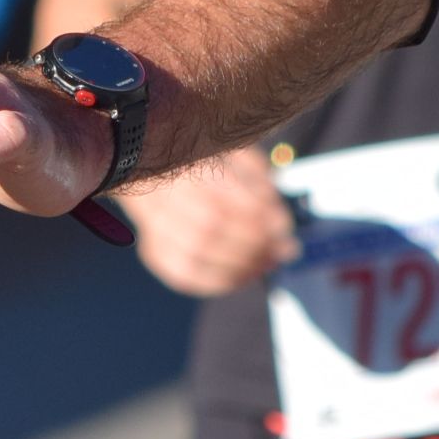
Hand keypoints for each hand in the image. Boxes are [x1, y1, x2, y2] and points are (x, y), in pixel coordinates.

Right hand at [127, 153, 300, 295]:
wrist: (157, 177)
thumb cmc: (201, 165)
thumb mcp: (235, 156)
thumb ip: (259, 184)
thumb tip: (278, 223)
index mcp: (183, 163)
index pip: (223, 195)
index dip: (258, 219)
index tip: (284, 229)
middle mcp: (162, 194)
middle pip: (210, 227)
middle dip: (254, 244)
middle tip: (280, 250)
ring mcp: (154, 227)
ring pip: (196, 255)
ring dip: (240, 266)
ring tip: (265, 264)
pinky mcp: (154, 253)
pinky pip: (185, 276)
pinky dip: (218, 282)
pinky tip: (241, 276)